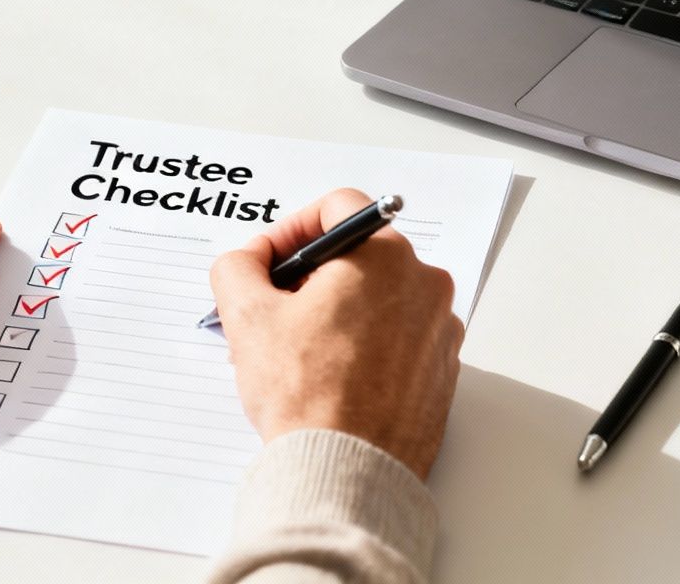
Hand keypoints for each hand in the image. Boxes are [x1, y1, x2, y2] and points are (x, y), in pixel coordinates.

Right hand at [209, 189, 464, 477]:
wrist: (348, 471)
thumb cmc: (308, 396)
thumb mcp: (248, 317)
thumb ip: (238, 268)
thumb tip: (245, 260)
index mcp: (386, 257)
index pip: (338, 209)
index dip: (292, 229)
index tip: (268, 260)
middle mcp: (424, 285)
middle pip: (359, 256)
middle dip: (309, 279)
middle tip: (272, 310)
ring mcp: (439, 331)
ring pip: (379, 300)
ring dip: (335, 313)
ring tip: (295, 352)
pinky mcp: (441, 371)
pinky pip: (398, 339)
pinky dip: (365, 346)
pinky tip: (330, 377)